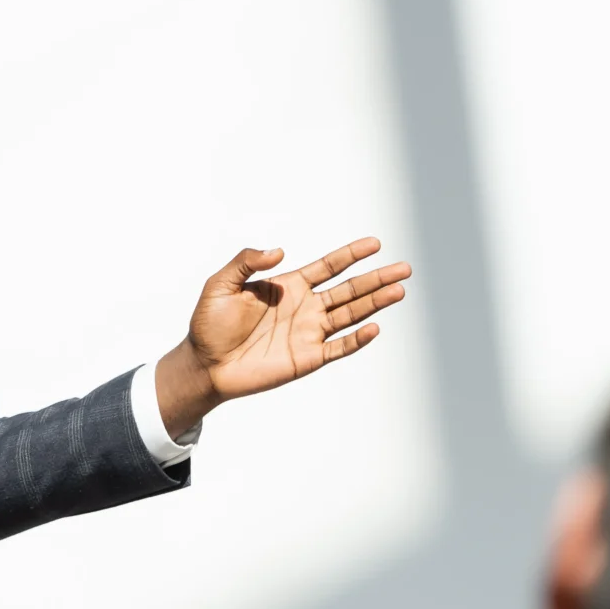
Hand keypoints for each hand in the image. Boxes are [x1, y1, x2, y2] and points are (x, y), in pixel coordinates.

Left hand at [152, 238, 410, 438]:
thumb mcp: (221, 283)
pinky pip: (338, 348)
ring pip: (350, 315)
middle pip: (349, 290)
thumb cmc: (209, 324)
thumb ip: (247, 262)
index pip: (329, 267)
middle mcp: (305, 308)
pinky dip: (357, 339)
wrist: (205, 365)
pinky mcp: (307, 359)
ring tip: (399, 291)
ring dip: (375, 303)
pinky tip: (374, 327)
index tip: (375, 244)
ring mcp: (309, 334)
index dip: (351, 254)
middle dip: (377, 279)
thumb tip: (279, 252)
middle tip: (404, 268)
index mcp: (289, 286)